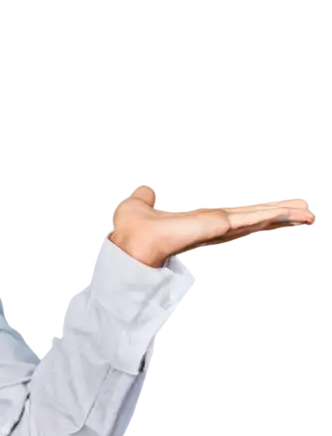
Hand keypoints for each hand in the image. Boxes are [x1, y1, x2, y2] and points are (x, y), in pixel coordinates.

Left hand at [108, 183, 315, 267]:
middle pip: (248, 221)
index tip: (269, 213)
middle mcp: (209, 228)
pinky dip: (269, 215)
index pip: (229, 218)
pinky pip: (248, 219)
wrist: (132, 246)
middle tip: (300, 213)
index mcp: (196, 223)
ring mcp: (216, 229)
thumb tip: (150, 189)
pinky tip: (289, 213)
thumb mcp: (138, 204)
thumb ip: (146, 195)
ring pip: (254, 220)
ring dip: (280, 216)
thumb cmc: (132, 233)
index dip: (249, 215)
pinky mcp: (218, 227)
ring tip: (305, 214)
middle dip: (275, 217)